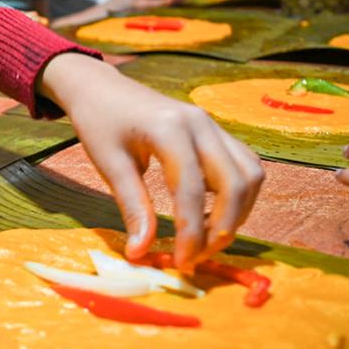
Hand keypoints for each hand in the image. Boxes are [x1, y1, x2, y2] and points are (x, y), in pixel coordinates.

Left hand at [38, 54, 264, 270]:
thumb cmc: (99, 122)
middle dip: (224, 227)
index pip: (193, 190)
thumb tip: (141, 253)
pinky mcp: (215, 130)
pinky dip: (238, 194)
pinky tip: (211, 213)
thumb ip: (132, 208)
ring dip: (237, 212)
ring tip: (207, 239)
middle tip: (197, 256)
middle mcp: (201, 123)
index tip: (181, 262)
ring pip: (250, 174)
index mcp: (170, 129)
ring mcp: (213, 124)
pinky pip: (243, 164)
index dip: (191, 232)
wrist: (101, 87)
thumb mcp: (109, 165)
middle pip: (236, 182)